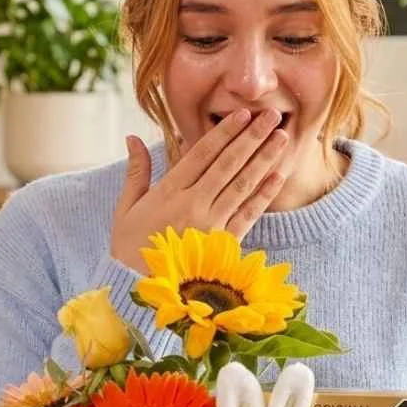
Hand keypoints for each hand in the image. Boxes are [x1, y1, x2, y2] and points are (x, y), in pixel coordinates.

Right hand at [111, 108, 289, 270]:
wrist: (137, 291)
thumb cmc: (129, 249)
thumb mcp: (125, 209)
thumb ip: (136, 172)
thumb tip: (132, 138)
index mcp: (168, 191)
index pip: (202, 153)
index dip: (225, 132)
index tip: (243, 114)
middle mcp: (193, 203)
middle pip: (228, 163)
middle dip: (252, 136)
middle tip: (272, 115)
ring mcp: (211, 224)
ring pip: (242, 184)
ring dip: (264, 159)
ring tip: (282, 138)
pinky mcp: (223, 245)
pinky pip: (248, 215)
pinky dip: (264, 195)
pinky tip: (278, 177)